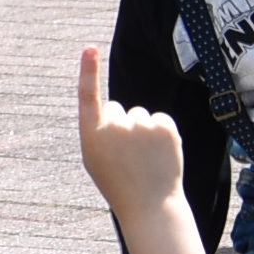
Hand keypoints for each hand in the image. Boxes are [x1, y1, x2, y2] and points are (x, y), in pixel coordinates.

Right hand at [75, 43, 183, 218]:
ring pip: (140, 116)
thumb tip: (117, 109)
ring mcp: (141, 126)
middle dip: (121, 125)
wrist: (149, 205)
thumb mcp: (96, 158)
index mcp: (91, 135)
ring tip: (144, 159)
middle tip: (126, 155)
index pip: (88, 96)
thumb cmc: (118, 183)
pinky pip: (160, 120)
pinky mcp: (165, 127)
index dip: (88, 70)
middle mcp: (114, 126)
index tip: (90, 48)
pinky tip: (159, 154)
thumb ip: (100, 131)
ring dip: (143, 132)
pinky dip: (161, 134)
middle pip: (117, 109)